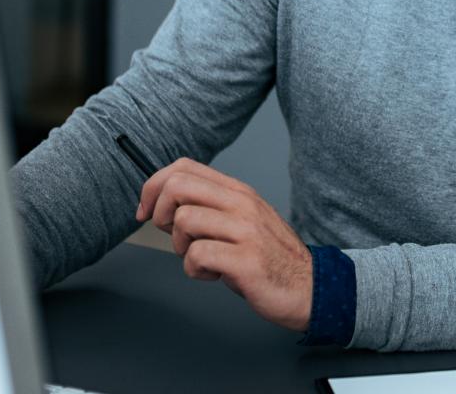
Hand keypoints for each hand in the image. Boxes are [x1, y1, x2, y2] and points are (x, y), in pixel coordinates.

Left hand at [135, 158, 312, 332]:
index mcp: (238, 191)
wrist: (309, 287)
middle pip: (177, 186)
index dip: (153, 186)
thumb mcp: (241, 220)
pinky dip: (195, 270)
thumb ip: (210, 208)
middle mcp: (241, 204)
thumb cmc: (269, 257)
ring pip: (184, 221)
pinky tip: (213, 275)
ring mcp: (245, 230)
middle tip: (172, 235)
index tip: (146, 210)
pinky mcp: (245, 260)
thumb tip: (162, 205)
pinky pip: (197, 255)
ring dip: (180, 247)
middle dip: (160, 213)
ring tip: (201, 259)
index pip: (183, 167)